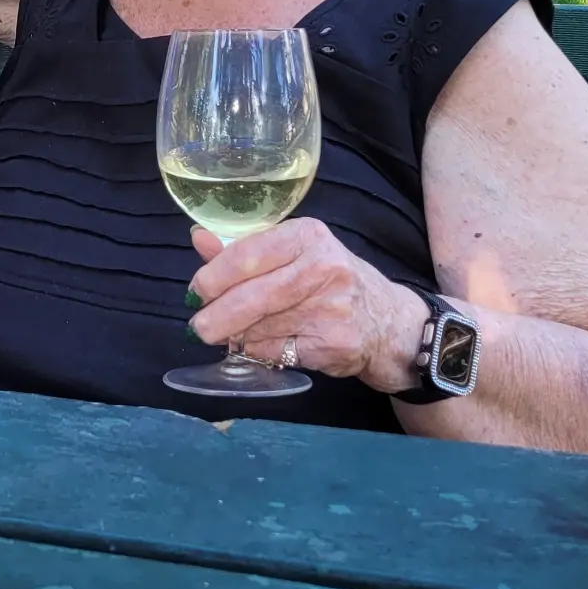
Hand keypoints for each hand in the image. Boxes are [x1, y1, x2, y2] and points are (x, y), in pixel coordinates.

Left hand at [186, 219, 426, 393]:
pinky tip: (260, 345)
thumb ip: (245, 249)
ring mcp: (331, 308)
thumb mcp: (295, 254)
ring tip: (227, 334)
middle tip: (198, 326)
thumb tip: (199, 239)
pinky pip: (276, 352)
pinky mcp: (332, 343)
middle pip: (252, 296)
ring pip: (261, 327)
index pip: (247, 254)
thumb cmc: (333, 282)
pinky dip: (259, 352)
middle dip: (216, 315)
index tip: (197, 291)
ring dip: (236, 335)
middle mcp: (323, 268)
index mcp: (308, 236)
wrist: (391, 323)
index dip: (213, 276)